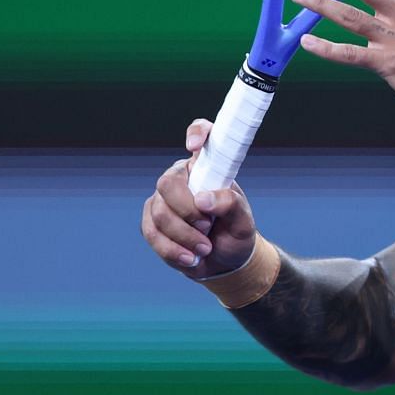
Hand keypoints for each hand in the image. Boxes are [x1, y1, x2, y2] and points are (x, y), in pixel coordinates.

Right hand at [140, 119, 258, 278]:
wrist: (224, 261)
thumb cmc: (235, 233)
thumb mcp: (244, 221)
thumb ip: (231, 205)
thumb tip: (204, 199)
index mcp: (207, 167)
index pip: (202, 135)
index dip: (197, 133)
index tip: (194, 147)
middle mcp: (181, 178)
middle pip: (167, 183)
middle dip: (188, 212)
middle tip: (208, 227)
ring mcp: (162, 199)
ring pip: (159, 213)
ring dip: (185, 237)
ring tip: (205, 248)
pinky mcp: (151, 222)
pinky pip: (152, 233)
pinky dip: (173, 251)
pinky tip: (191, 259)